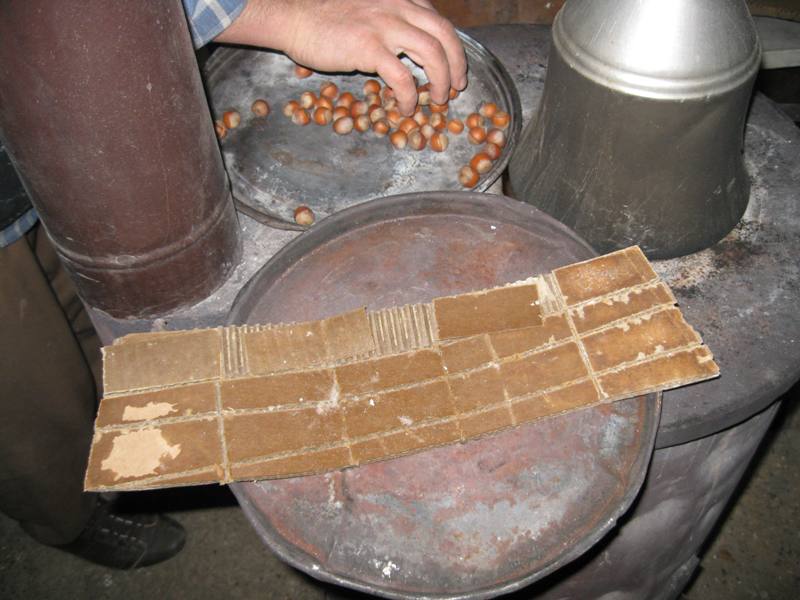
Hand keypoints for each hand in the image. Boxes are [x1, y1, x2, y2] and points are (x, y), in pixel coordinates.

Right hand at [215, 0, 466, 114]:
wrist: (295, 19)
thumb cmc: (325, 19)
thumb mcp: (368, 11)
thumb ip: (391, 22)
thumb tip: (408, 48)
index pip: (438, 22)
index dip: (452, 48)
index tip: (454, 68)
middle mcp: (398, 7)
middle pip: (444, 36)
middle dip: (457, 65)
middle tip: (457, 88)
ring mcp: (384, 26)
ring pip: (432, 55)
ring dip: (441, 82)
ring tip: (438, 101)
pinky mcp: (369, 48)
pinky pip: (403, 77)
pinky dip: (411, 97)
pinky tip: (407, 108)